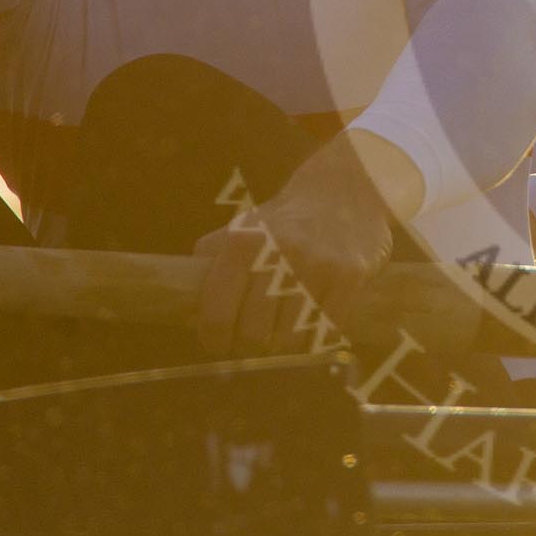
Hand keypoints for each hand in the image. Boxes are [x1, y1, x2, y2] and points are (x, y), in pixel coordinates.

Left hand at [192, 132, 400, 355]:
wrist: (345, 189)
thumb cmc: (285, 217)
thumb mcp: (242, 226)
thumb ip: (210, 257)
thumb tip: (184, 300)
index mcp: (244, 243)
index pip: (218, 314)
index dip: (215, 340)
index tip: (218, 345)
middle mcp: (279, 253)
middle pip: (254, 333)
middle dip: (250, 346)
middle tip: (253, 342)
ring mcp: (318, 266)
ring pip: (290, 339)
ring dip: (283, 346)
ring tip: (281, 337)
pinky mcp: (351, 276)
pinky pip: (327, 329)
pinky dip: (316, 337)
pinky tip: (311, 327)